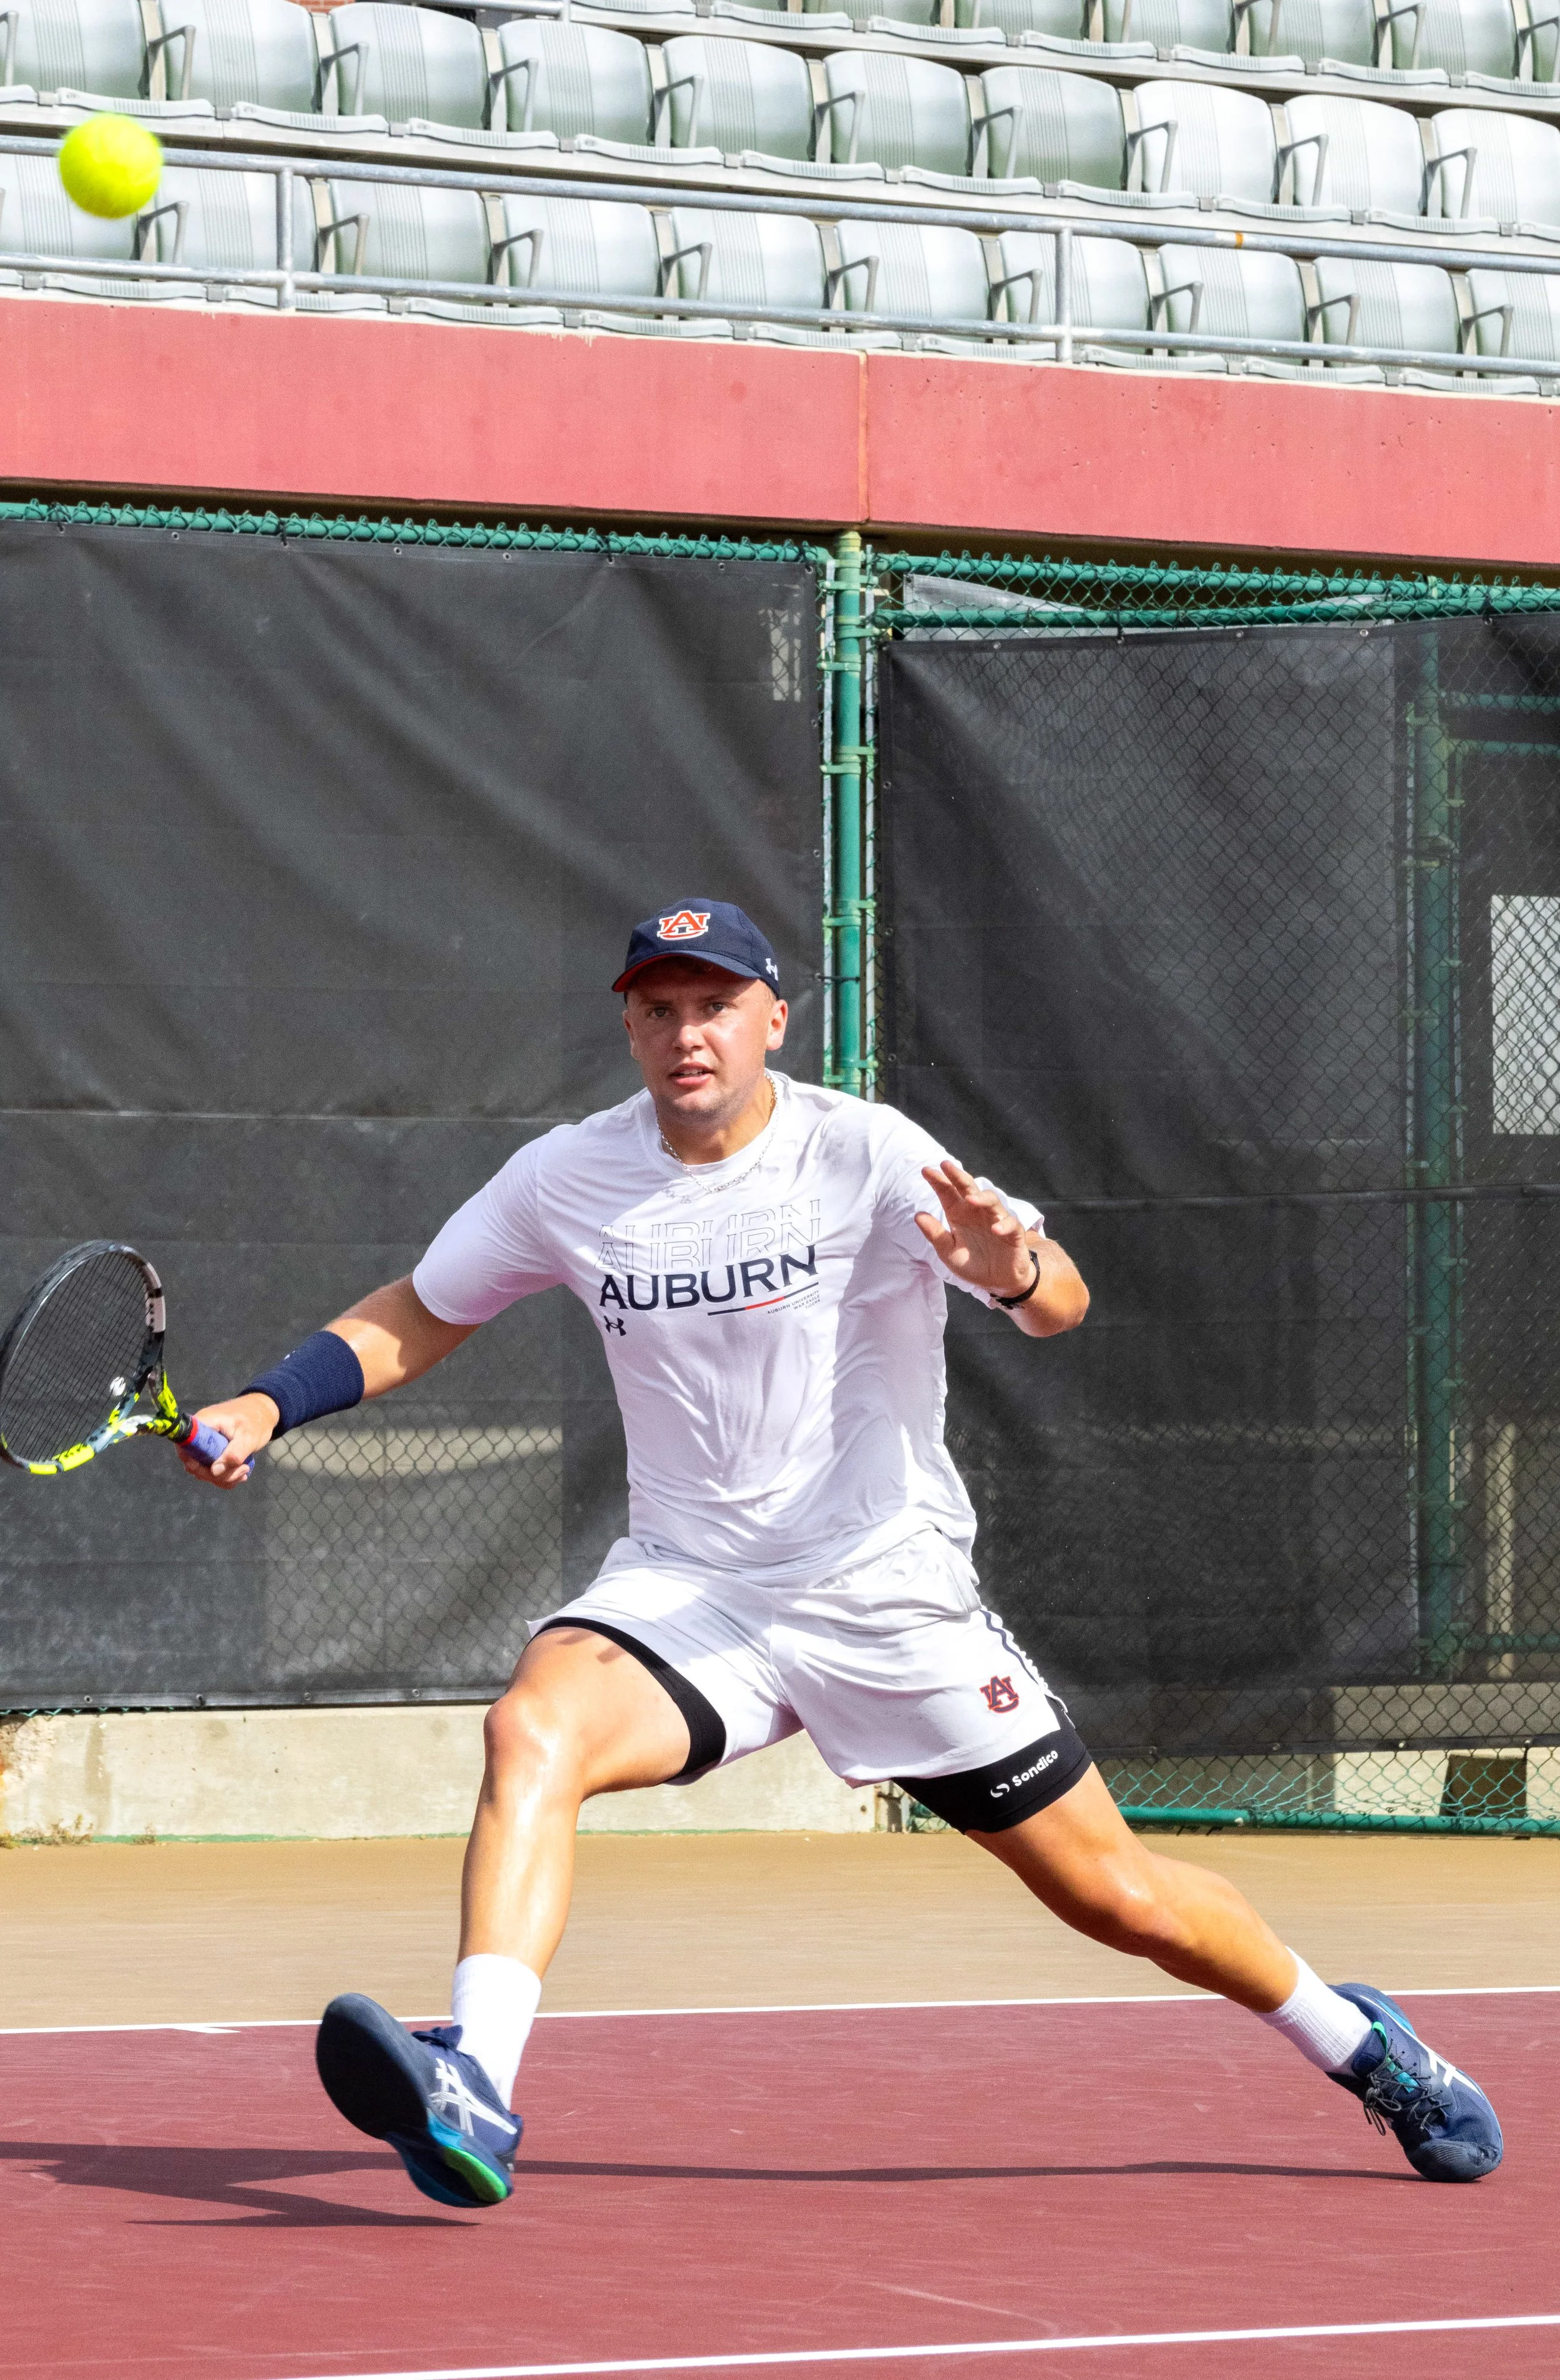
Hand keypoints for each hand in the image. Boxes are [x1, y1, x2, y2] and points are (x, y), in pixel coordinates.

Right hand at [175, 1391, 278, 1488]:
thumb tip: (214, 1472)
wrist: (263, 1412)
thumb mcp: (248, 1437)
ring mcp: (205, 1445)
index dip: (192, 1462)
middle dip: (217, 1474)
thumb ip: (233, 1454)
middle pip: (194, 1463)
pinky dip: (226, 1476)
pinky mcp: (212, 1453)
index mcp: (203, 1424)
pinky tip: (241, 1474)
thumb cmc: (256, 1420)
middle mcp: (199, 1435)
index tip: (211, 1470)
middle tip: (242, 1470)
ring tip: (245, 1470)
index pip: (184, 1446)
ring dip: (224, 1477)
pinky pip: (212, 1470)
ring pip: (204, 1470)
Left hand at [914, 1160, 1035, 1298]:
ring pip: (991, 1200)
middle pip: (969, 1189)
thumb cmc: (973, 1263)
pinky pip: (1011, 1224)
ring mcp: (996, 1220)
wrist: (998, 1281)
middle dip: (958, 1176)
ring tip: (970, 1199)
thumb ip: (936, 1235)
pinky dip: (1004, 1225)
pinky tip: (996, 1230)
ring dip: (981, 1198)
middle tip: (946, 1165)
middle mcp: (977, 1213)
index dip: (938, 1181)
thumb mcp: (949, 1253)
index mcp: (959, 1215)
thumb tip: (917, 1215)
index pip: (948, 1193)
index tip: (925, 1171)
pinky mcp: (1013, 1233)